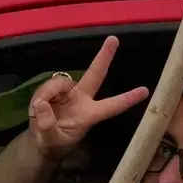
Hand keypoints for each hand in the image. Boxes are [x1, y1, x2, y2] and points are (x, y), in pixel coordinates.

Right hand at [26, 36, 147, 159]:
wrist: (39, 142)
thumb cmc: (52, 143)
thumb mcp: (50, 141)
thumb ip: (47, 125)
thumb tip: (42, 105)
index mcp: (89, 115)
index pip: (111, 107)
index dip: (126, 99)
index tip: (145, 91)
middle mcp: (83, 99)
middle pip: (95, 74)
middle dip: (104, 57)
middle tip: (114, 39)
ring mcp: (69, 92)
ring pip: (60, 81)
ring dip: (48, 92)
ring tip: (39, 109)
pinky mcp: (54, 89)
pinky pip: (48, 84)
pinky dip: (41, 94)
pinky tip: (37, 105)